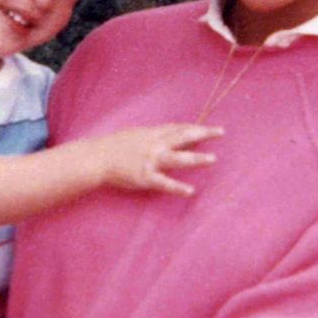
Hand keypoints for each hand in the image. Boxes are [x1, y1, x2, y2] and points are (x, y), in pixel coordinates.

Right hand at [76, 123, 220, 196]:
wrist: (97, 158)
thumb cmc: (112, 146)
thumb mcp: (132, 134)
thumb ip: (149, 135)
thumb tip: (162, 135)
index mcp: (151, 133)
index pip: (177, 128)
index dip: (194, 127)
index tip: (208, 127)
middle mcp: (154, 144)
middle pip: (183, 136)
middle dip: (203, 133)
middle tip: (221, 132)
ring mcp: (150, 160)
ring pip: (177, 158)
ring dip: (196, 158)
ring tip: (212, 159)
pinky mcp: (145, 177)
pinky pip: (164, 183)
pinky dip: (177, 187)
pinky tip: (190, 191)